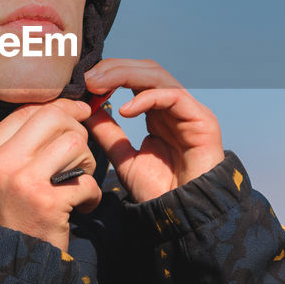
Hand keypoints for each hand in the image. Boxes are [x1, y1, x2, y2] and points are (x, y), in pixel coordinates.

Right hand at [0, 98, 101, 252]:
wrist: (2, 272)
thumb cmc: (4, 221)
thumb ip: (14, 147)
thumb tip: (57, 111)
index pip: (25, 111)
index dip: (58, 107)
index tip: (77, 113)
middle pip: (51, 118)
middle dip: (75, 130)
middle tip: (79, 154)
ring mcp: (22, 183)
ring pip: (74, 143)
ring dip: (86, 162)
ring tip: (78, 183)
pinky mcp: (48, 204)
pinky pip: (87, 181)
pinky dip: (92, 195)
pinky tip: (82, 207)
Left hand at [83, 59, 224, 202]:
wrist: (183, 215)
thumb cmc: (159, 191)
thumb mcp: (124, 158)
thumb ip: (109, 133)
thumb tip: (86, 109)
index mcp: (157, 112)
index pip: (134, 78)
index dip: (108, 74)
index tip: (83, 83)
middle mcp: (174, 106)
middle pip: (145, 69)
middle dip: (114, 68)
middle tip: (88, 78)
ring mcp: (189, 110)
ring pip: (157, 75)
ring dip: (125, 74)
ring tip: (99, 85)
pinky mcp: (202, 119)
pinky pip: (172, 95)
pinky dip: (146, 98)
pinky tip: (125, 110)